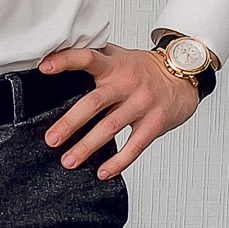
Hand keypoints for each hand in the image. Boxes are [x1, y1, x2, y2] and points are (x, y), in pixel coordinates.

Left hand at [37, 41, 200, 178]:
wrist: (183, 76)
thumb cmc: (144, 69)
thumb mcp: (120, 56)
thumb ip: (94, 56)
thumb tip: (57, 56)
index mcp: (114, 64)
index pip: (88, 58)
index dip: (66, 60)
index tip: (45, 68)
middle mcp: (126, 83)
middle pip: (94, 103)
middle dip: (70, 123)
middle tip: (51, 139)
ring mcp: (142, 104)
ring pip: (110, 128)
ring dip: (87, 147)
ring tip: (68, 161)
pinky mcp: (154, 123)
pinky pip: (134, 146)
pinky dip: (118, 162)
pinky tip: (102, 172)